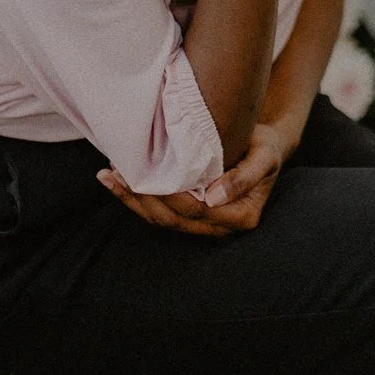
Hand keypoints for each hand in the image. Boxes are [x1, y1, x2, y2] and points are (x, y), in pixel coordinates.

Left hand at [97, 123, 290, 237]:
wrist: (263, 149)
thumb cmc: (265, 148)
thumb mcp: (264, 156)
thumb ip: (244, 177)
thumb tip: (214, 197)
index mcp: (241, 216)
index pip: (196, 209)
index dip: (168, 194)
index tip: (146, 172)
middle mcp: (221, 227)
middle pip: (173, 218)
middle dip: (142, 196)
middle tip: (119, 170)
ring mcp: (204, 225)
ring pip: (161, 220)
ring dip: (132, 200)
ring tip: (109, 176)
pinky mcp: (190, 218)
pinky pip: (159, 214)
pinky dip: (135, 199)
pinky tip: (116, 182)